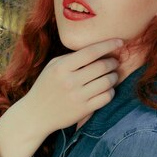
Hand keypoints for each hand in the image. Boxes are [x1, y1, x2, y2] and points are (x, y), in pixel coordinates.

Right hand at [0, 38, 122, 156]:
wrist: (36, 115)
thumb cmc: (46, 87)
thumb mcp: (52, 67)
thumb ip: (71, 57)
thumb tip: (97, 49)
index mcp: (61, 67)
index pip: (90, 52)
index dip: (108, 45)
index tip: (120, 41)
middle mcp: (70, 81)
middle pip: (102, 66)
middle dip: (113, 62)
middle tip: (115, 62)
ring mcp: (77, 97)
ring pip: (107, 82)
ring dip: (114, 77)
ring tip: (113, 75)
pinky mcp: (83, 110)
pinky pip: (106, 97)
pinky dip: (111, 91)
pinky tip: (107, 89)